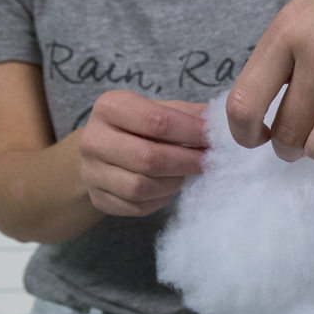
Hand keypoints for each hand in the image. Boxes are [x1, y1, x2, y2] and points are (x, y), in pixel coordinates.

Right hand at [78, 90, 208, 215]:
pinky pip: (137, 206)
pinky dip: (160, 199)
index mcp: (109, 107)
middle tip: (208, 162)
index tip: (214, 139)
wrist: (99, 153)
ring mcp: (91, 172)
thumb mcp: (157, 110)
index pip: (157, 121)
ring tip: (186, 174)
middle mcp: (93, 139)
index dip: (191, 132)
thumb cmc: (135, 128)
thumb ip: (187, 114)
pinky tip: (168, 188)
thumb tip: (222, 121)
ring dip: (173, 183)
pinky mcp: (98, 199)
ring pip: (142, 187)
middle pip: (149, 158)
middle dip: (186, 162)